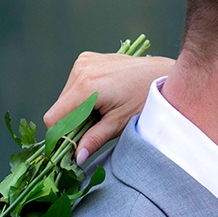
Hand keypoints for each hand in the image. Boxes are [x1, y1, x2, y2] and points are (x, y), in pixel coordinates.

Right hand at [43, 51, 175, 161]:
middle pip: (59, 107)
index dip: (61, 134)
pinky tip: (102, 97)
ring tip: (103, 110)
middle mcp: (80, 70)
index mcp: (86, 86)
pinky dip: (83, 95)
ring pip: (66, 96)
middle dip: (72, 121)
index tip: (73, 145)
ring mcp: (83, 62)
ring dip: (77, 108)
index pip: (54, 117)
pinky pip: (74, 84)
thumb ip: (94, 139)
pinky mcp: (87, 59)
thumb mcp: (119, 124)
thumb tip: (76, 157)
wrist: (162, 74)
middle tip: (95, 127)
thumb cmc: (145, 99)